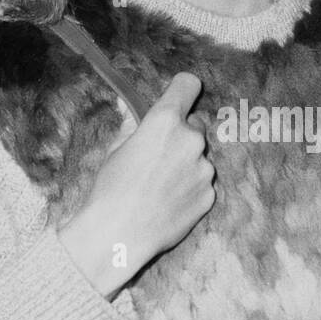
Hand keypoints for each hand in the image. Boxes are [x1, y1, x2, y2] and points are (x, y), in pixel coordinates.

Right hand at [58, 72, 214, 293]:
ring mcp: (204, 169)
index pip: (188, 85)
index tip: (177, 99)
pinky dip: (189, 188)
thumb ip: (133, 125)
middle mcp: (192, 140)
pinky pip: (202, 183)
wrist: (119, 234)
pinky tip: (167, 201)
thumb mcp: (115, 149)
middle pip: (195, 125)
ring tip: (159, 185)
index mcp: (166, 121)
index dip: (181, 90)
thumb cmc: (111, 189)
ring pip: (199, 157)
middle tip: (158, 155)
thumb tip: (131, 109)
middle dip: (181, 135)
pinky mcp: (209, 195)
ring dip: (186, 164)